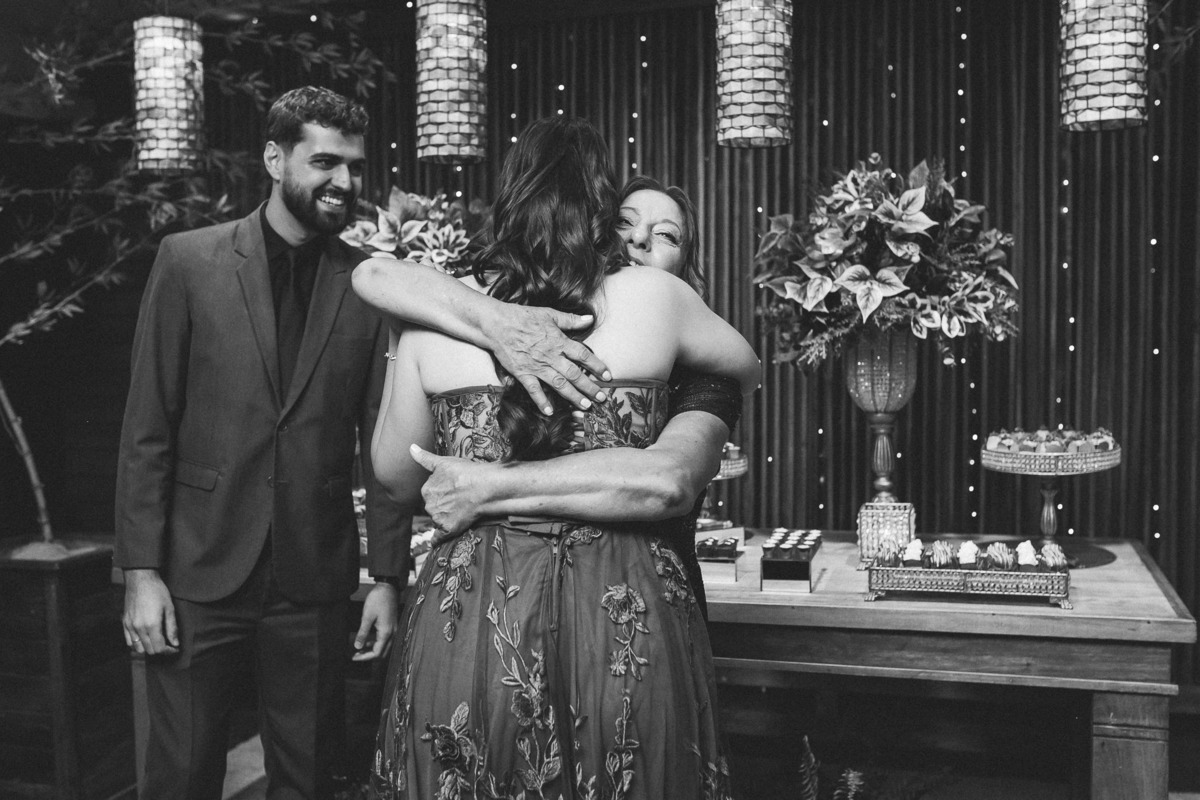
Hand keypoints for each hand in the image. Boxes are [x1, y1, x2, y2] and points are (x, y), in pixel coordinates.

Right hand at [122, 569, 179, 655]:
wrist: (141, 580)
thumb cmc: (157, 592)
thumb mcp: (169, 608)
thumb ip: (172, 628)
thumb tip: (175, 643)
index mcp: (151, 625)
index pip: (159, 648)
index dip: (169, 651)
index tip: (174, 647)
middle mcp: (139, 628)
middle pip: (149, 650)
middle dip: (160, 649)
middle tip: (168, 643)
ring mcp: (130, 626)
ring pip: (138, 648)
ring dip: (148, 647)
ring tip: (156, 640)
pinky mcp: (124, 623)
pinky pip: (129, 641)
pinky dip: (137, 643)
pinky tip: (145, 637)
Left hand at [352, 582, 398, 661]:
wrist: (388, 588)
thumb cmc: (378, 599)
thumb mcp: (367, 616)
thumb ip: (362, 633)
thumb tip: (357, 646)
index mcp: (386, 632)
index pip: (376, 653)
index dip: (364, 657)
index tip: (354, 657)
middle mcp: (392, 633)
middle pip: (382, 653)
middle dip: (368, 656)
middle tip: (356, 655)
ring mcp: (393, 630)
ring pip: (384, 647)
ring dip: (372, 650)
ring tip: (359, 649)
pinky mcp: (392, 626)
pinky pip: (385, 640)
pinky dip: (376, 643)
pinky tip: (367, 641)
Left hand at [410, 443, 485, 536]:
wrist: (485, 487)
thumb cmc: (467, 473)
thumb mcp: (444, 462)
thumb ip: (425, 458)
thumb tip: (411, 448)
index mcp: (426, 490)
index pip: (431, 493)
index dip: (443, 491)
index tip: (453, 489)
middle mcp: (429, 505)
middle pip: (434, 507)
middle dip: (443, 504)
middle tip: (459, 499)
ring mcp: (438, 518)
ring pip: (438, 520)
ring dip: (445, 517)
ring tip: (461, 510)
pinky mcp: (448, 529)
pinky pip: (438, 538)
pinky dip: (438, 539)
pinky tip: (438, 540)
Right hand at [482, 304, 610, 413]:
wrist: (497, 324)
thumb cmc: (523, 317)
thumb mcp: (549, 313)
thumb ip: (571, 320)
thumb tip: (590, 319)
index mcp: (559, 341)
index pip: (583, 355)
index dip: (597, 366)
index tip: (607, 376)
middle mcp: (550, 356)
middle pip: (574, 373)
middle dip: (589, 386)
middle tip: (601, 398)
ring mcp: (537, 366)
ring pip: (559, 384)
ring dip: (573, 396)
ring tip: (585, 406)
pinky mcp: (523, 373)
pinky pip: (534, 390)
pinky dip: (541, 401)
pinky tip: (550, 412)